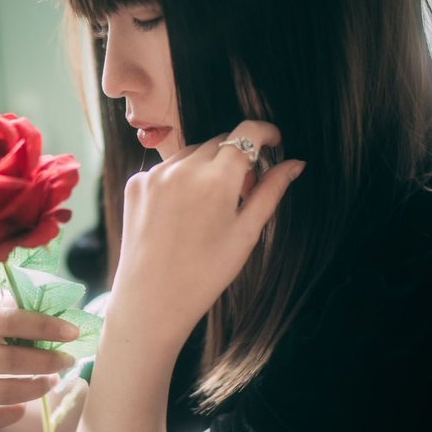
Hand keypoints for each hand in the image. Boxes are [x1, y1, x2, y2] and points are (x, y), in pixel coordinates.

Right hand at [0, 307, 79, 431]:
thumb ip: (18, 310)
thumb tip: (61, 317)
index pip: (7, 320)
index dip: (44, 326)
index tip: (72, 333)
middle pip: (7, 360)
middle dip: (46, 361)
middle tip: (68, 361)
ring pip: (0, 392)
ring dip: (35, 389)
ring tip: (51, 381)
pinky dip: (10, 416)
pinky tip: (22, 408)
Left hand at [110, 120, 305, 344]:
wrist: (152, 299)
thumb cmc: (205, 273)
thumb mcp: (246, 233)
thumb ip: (270, 192)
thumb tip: (295, 164)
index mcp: (216, 181)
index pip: (247, 134)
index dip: (265, 133)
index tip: (274, 140)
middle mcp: (183, 169)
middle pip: (220, 142)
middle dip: (237, 157)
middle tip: (242, 191)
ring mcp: (155, 174)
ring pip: (192, 152)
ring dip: (207, 166)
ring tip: (210, 205)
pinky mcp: (136, 183)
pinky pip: (167, 167)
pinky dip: (180, 178)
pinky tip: (182, 212)